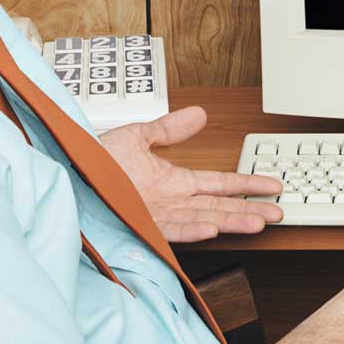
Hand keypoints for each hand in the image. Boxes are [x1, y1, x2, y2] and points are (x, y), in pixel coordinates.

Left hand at [96, 107, 283, 241]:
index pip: (218, 183)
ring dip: (231, 221)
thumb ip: (169, 129)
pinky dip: (193, 228)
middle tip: (279, 213)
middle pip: (219, 205)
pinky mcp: (141, 224)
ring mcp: (157, 214)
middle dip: (250, 209)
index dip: (246, 184)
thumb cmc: (94, 162)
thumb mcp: (136, 138)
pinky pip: (172, 228)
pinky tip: (212, 227)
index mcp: (172, 181)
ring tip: (258, 222)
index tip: (272, 186)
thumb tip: (199, 114)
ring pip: (204, 219)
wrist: (65, 174)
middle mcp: (170, 201)